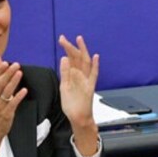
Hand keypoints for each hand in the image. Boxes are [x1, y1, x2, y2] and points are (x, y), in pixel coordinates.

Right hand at [0, 56, 27, 156]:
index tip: (5, 62)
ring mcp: (0, 106)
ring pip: (6, 92)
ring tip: (19, 73)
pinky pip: (12, 104)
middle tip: (16, 65)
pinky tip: (24, 90)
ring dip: (13, 82)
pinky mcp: (6, 113)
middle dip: (8, 73)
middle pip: (0, 83)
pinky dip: (18, 97)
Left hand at [58, 34, 99, 155]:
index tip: (62, 39)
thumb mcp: (64, 87)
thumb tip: (64, 58)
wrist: (78, 118)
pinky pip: (94, 75)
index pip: (71, 58)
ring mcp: (86, 81)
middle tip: (64, 38)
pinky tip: (95, 57)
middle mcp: (80, 76)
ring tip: (79, 40)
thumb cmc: (72, 105)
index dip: (67, 49)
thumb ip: (64, 73)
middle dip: (71, 47)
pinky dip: (95, 66)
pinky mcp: (89, 88)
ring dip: (83, 52)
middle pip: (77, 58)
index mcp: (73, 75)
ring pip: (85, 63)